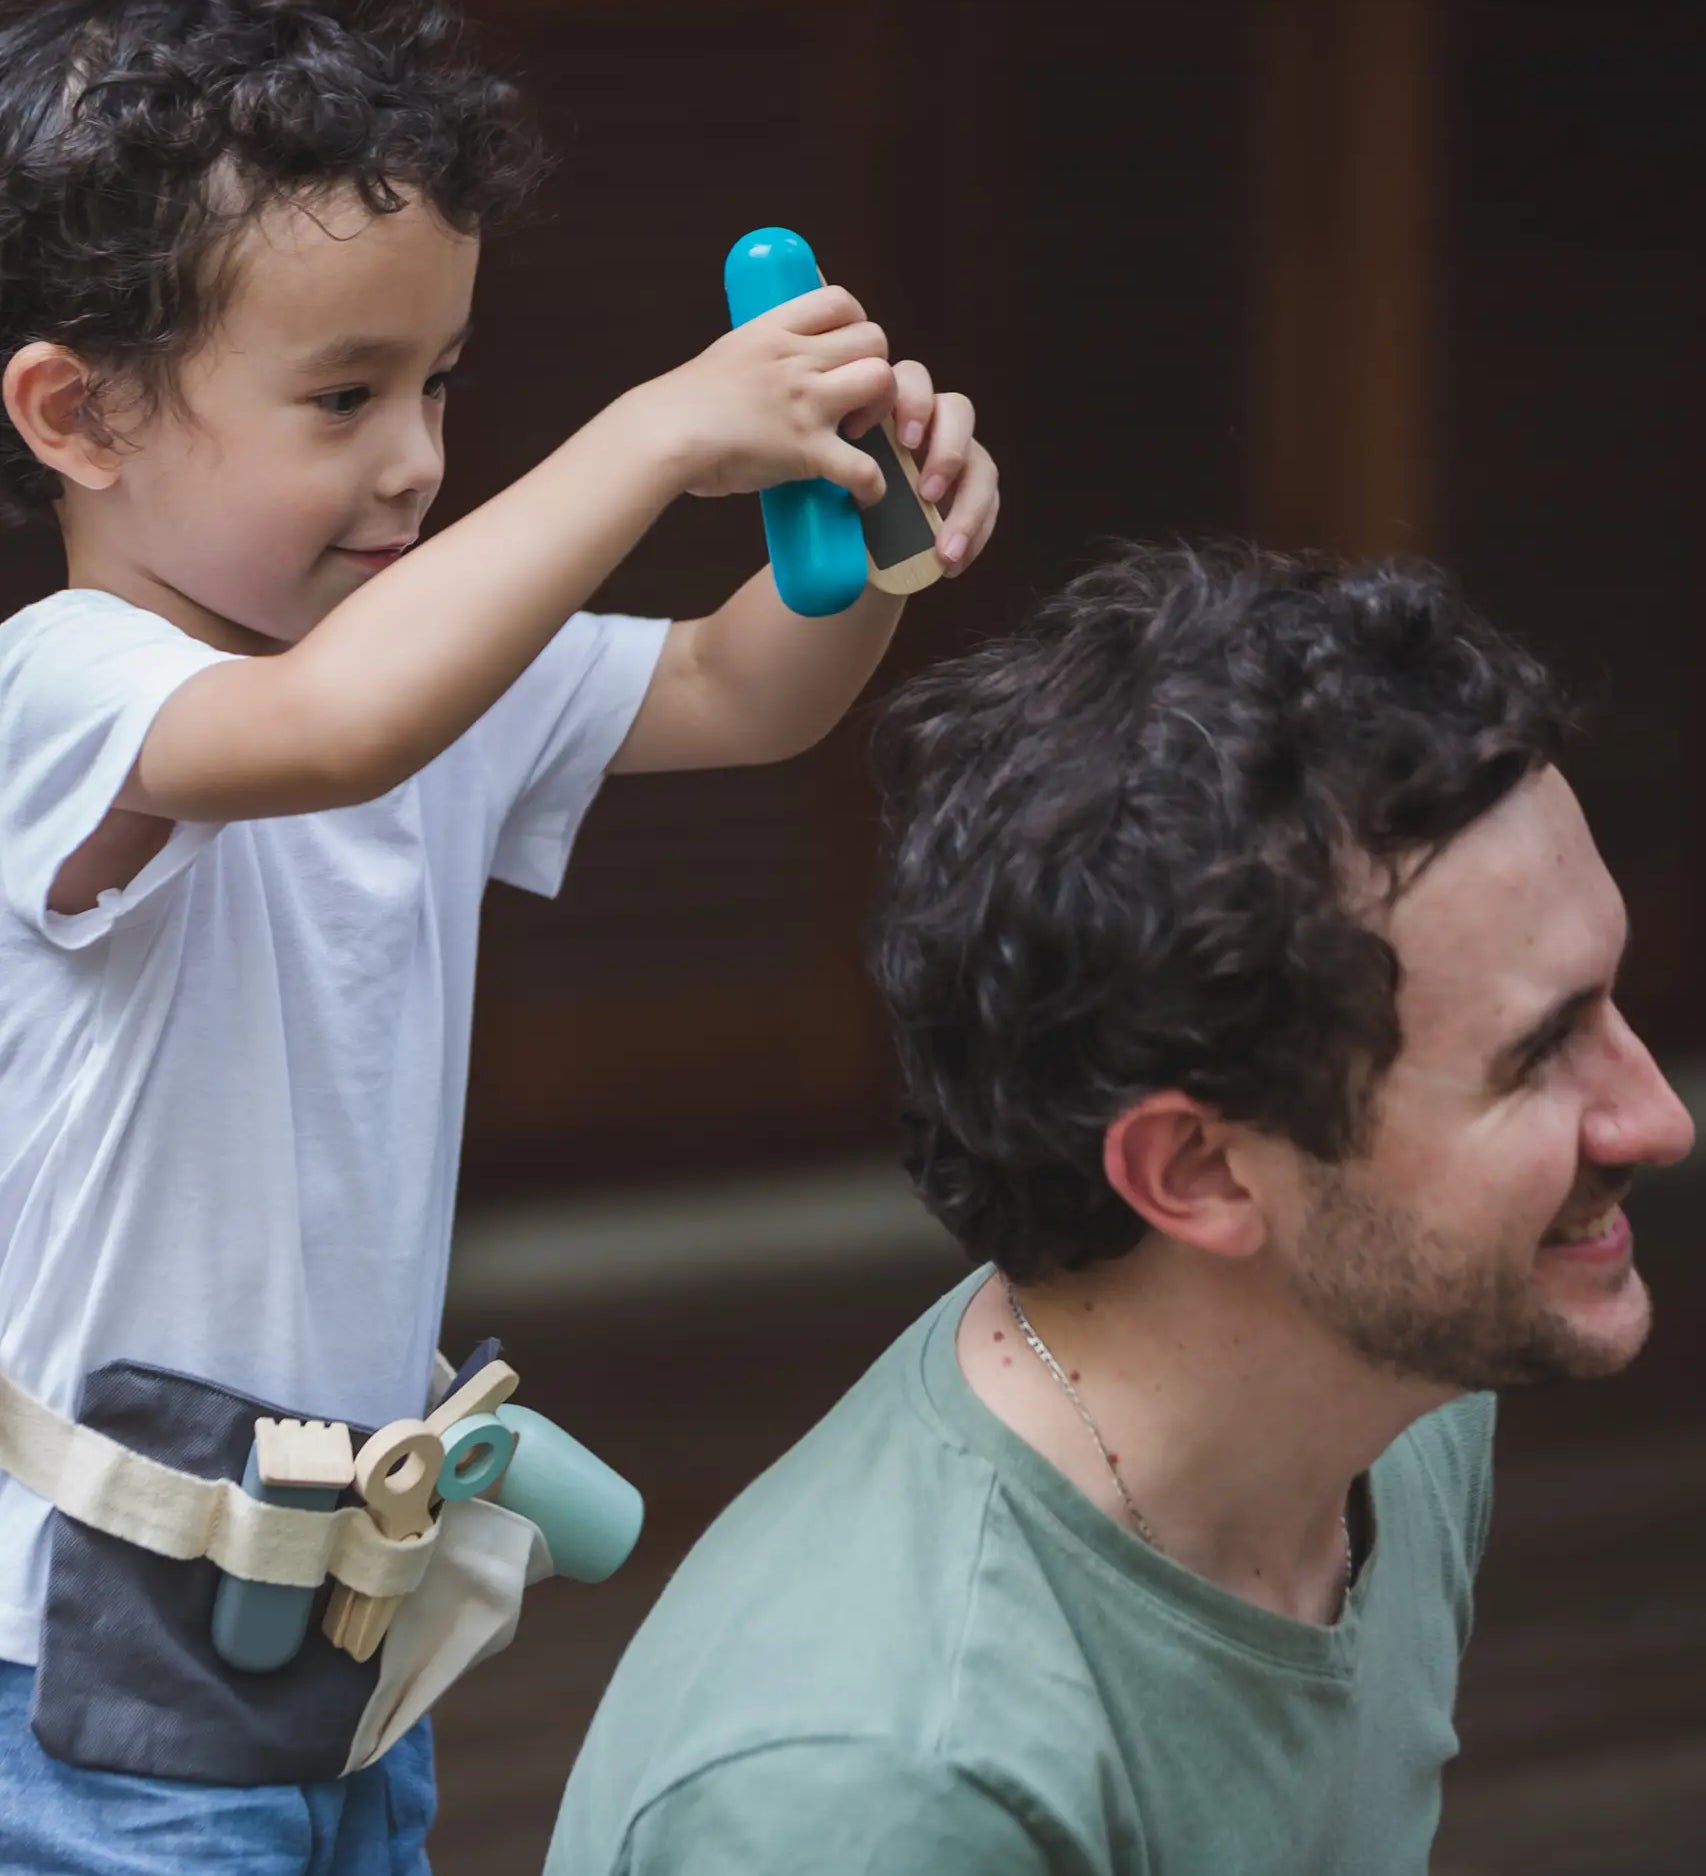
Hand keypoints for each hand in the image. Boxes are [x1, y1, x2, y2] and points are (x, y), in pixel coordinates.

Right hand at [644, 285, 893, 504]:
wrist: (661, 435)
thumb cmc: (680, 405)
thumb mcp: (726, 355)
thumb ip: (759, 356)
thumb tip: (767, 369)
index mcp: (774, 331)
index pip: (840, 300)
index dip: (856, 323)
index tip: (846, 352)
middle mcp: (796, 359)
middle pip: (874, 338)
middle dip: (875, 368)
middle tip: (854, 401)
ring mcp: (804, 402)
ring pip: (881, 381)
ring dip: (882, 411)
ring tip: (858, 435)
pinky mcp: (806, 450)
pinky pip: (864, 467)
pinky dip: (873, 485)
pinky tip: (865, 494)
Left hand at [848, 359, 998, 576]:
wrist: (854, 543)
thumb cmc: (837, 498)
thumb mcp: (831, 480)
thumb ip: (841, 468)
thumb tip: (844, 480)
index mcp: (894, 407)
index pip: (912, 381)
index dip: (907, 403)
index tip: (883, 438)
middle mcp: (933, 423)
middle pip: (958, 410)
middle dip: (946, 449)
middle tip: (926, 491)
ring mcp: (959, 455)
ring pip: (980, 461)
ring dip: (967, 504)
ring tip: (943, 549)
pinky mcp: (976, 488)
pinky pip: (990, 504)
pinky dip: (974, 536)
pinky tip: (951, 565)